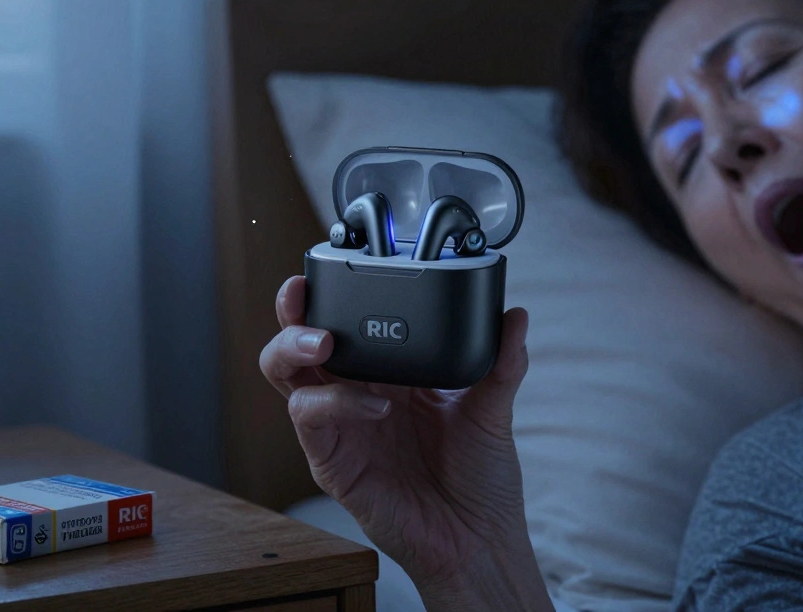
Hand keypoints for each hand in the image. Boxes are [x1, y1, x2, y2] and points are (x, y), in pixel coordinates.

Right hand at [259, 276, 552, 609]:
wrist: (478, 537)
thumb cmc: (480, 478)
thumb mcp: (495, 409)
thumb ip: (503, 362)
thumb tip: (515, 316)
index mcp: (392, 372)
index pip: (350, 321)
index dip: (334, 292)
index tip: (341, 265)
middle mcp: (358, 392)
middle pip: (300, 340)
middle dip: (293, 311)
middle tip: (303, 296)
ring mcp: (340, 426)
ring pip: (287, 375)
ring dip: (293, 348)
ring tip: (323, 342)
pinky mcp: (332, 460)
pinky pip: (309, 419)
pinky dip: (333, 402)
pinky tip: (374, 406)